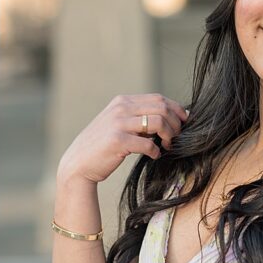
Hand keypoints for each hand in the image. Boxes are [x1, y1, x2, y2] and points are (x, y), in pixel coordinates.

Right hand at [56, 94, 189, 184]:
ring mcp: (117, 123)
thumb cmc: (104, 146)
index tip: (184, 122)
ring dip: (169, 136)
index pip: (159, 98)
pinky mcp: (117, 141)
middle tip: (176, 137)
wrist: (77, 164)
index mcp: (123, 101)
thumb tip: (174, 116)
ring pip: (159, 122)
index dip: (177, 110)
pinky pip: (148, 143)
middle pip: (162, 108)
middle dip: (176, 123)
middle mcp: (120, 108)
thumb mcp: (120, 124)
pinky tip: (154, 155)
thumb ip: (141, 117)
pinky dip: (156, 151)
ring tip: (167, 145)